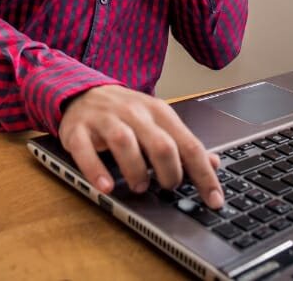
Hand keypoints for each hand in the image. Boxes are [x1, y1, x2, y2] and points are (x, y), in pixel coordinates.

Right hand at [58, 85, 223, 208]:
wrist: (83, 92)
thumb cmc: (124, 113)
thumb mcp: (157, 122)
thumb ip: (183, 144)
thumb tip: (214, 163)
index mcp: (158, 112)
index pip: (188, 145)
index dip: (204, 175)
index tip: (214, 200)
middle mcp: (134, 112)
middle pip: (161, 144)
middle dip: (170, 173)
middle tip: (169, 188)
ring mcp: (104, 119)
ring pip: (125, 143)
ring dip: (136, 171)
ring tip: (140, 187)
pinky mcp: (77, 129)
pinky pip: (85, 149)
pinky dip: (95, 170)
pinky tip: (105, 186)